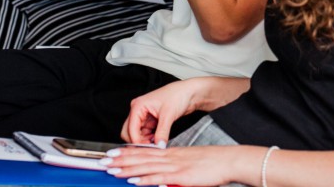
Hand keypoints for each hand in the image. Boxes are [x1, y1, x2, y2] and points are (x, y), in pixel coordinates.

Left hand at [102, 145, 249, 186]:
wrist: (228, 160)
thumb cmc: (212, 163)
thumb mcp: (190, 163)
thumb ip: (175, 168)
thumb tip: (162, 175)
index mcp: (172, 153)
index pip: (145, 152)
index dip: (128, 153)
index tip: (113, 154)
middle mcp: (170, 157)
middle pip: (141, 157)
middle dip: (121, 159)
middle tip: (105, 160)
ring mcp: (175, 166)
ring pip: (146, 166)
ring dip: (127, 168)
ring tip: (112, 169)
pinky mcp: (181, 175)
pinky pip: (159, 177)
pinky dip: (145, 179)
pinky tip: (134, 180)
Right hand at [121, 80, 204, 144]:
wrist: (189, 93)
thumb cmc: (178, 95)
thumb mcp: (169, 115)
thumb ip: (162, 132)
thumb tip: (158, 146)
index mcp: (138, 106)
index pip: (130, 129)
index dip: (137, 141)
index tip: (147, 149)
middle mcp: (138, 110)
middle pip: (129, 132)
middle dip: (138, 142)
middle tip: (151, 148)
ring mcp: (144, 116)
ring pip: (137, 135)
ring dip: (145, 141)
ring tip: (157, 145)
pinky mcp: (151, 121)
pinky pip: (145, 134)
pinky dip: (150, 139)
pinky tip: (158, 141)